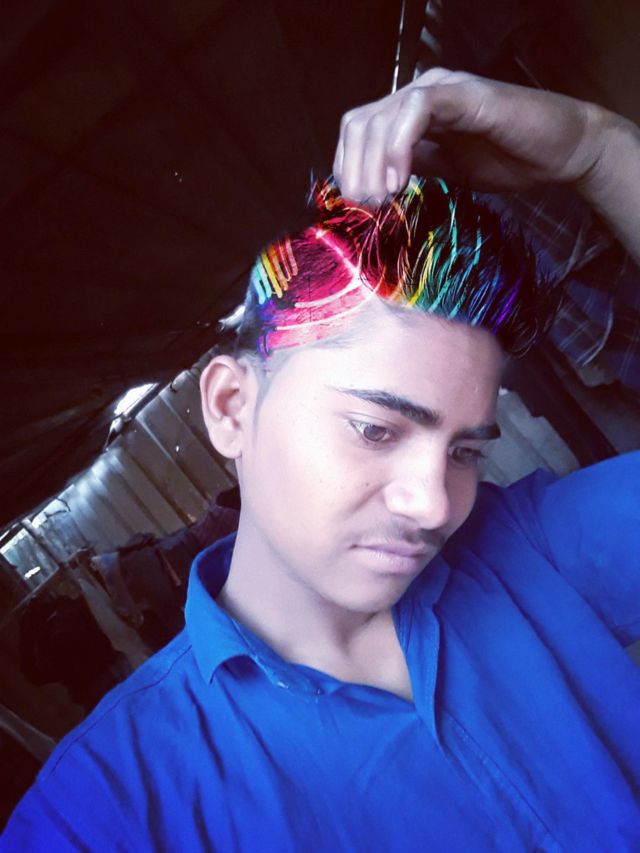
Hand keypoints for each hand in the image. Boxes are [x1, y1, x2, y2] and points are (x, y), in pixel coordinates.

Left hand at [333, 68, 612, 203]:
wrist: (561, 153)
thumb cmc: (508, 161)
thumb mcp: (445, 172)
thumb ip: (411, 169)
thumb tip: (373, 188)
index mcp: (411, 113)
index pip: (359, 130)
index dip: (347, 167)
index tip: (354, 207)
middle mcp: (420, 93)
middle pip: (360, 122)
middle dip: (352, 169)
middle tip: (364, 210)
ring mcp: (441, 90)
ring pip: (381, 116)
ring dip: (370, 163)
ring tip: (380, 200)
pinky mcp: (464, 94)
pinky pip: (416, 110)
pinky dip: (398, 146)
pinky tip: (398, 181)